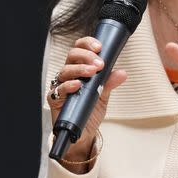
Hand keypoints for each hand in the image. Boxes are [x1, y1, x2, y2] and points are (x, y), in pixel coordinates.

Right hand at [47, 36, 126, 171]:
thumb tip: (122, 73)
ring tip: (92, 71)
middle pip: (71, 55)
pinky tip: (78, 85)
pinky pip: (58, 90)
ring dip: (80, 68)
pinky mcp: (55, 99)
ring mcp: (61, 86)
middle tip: (99, 63)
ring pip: (65, 70)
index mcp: (80, 68)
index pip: (80, 49)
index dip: (87, 44)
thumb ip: (110, 82)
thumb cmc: (90, 109)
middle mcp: (69, 74)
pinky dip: (68, 86)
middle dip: (86, 56)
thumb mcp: (103, 95)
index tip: (99, 47)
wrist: (83, 133)